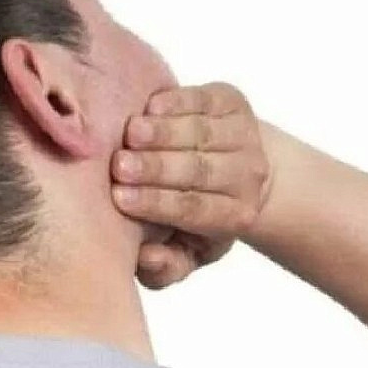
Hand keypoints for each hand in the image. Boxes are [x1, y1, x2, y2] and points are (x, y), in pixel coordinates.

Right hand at [111, 82, 272, 288]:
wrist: (238, 167)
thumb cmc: (196, 215)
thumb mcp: (185, 252)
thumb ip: (165, 267)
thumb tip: (146, 257)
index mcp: (235, 215)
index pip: (194, 209)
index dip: (158, 203)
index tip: (119, 198)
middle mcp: (247, 176)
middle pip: (199, 171)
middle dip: (157, 168)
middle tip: (119, 166)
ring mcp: (244, 135)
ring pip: (202, 133)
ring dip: (164, 132)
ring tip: (131, 133)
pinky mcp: (232, 102)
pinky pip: (205, 100)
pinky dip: (178, 102)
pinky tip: (151, 108)